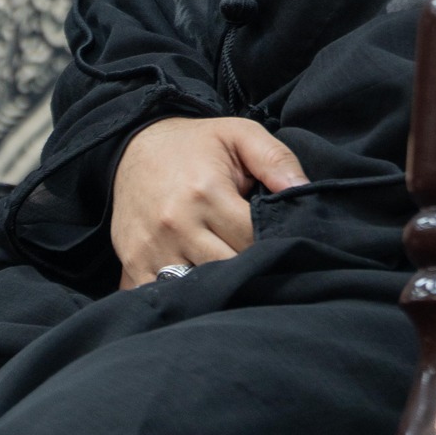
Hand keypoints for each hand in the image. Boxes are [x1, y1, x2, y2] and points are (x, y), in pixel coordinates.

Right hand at [111, 116, 307, 288]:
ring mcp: (151, 249)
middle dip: (249, 268)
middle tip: (260, 260)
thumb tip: (303, 191)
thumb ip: (277, 159)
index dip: (272, 242)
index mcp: (206, 191)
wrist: (133, 147)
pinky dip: (182, 299)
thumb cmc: (195, 145)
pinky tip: (198, 287)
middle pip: (229, 269)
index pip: (253, 239)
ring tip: (232, 274)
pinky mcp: (132, 265)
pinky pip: (162, 299)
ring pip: (199, 290)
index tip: (279, 239)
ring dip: (219, 288)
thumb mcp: (239, 135)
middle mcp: (177, 224)